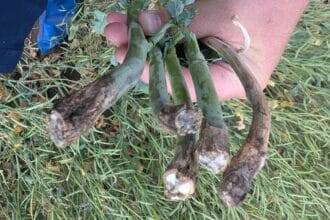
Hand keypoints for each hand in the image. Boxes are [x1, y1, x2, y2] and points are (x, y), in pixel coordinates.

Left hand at [104, 0, 307, 100]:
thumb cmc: (263, 2)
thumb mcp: (218, 13)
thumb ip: (180, 23)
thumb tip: (141, 27)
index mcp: (233, 83)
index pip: (188, 88)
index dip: (156, 75)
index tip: (129, 61)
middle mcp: (219, 79)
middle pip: (175, 74)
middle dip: (144, 55)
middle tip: (116, 41)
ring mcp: (212, 63)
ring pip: (171, 57)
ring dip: (146, 40)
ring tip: (117, 26)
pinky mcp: (205, 47)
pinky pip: (178, 43)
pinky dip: (160, 30)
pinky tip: (137, 20)